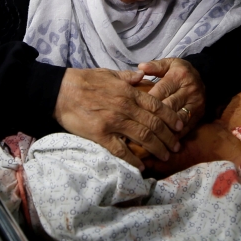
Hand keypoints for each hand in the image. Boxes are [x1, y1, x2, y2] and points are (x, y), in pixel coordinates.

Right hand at [54, 67, 182, 169]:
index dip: (170, 117)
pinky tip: (141, 166)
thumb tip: (143, 76)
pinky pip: (121, 150)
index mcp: (128, 92)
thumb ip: (128, 77)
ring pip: (142, 138)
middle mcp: (125, 108)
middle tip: (177, 146)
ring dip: (157, 148)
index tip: (179, 126)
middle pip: (154, 125)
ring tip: (166, 156)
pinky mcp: (101, 135)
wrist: (60, 92)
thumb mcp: (109, 74)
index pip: (156, 106)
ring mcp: (114, 122)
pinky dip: (133, 159)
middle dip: (168, 137)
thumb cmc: (84, 81)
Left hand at [137, 58, 205, 130]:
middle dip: (153, 117)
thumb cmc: (181, 72)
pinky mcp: (199, 115)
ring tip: (149, 137)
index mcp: (179, 76)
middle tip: (137, 126)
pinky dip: (174, 136)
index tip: (133, 109)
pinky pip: (186, 128)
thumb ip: (155, 66)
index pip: (161, 91)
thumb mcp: (170, 63)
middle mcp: (189, 91)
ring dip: (164, 129)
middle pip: (169, 106)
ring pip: (178, 119)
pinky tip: (163, 142)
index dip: (147, 101)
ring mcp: (195, 104)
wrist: (207, 78)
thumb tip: (140, 67)